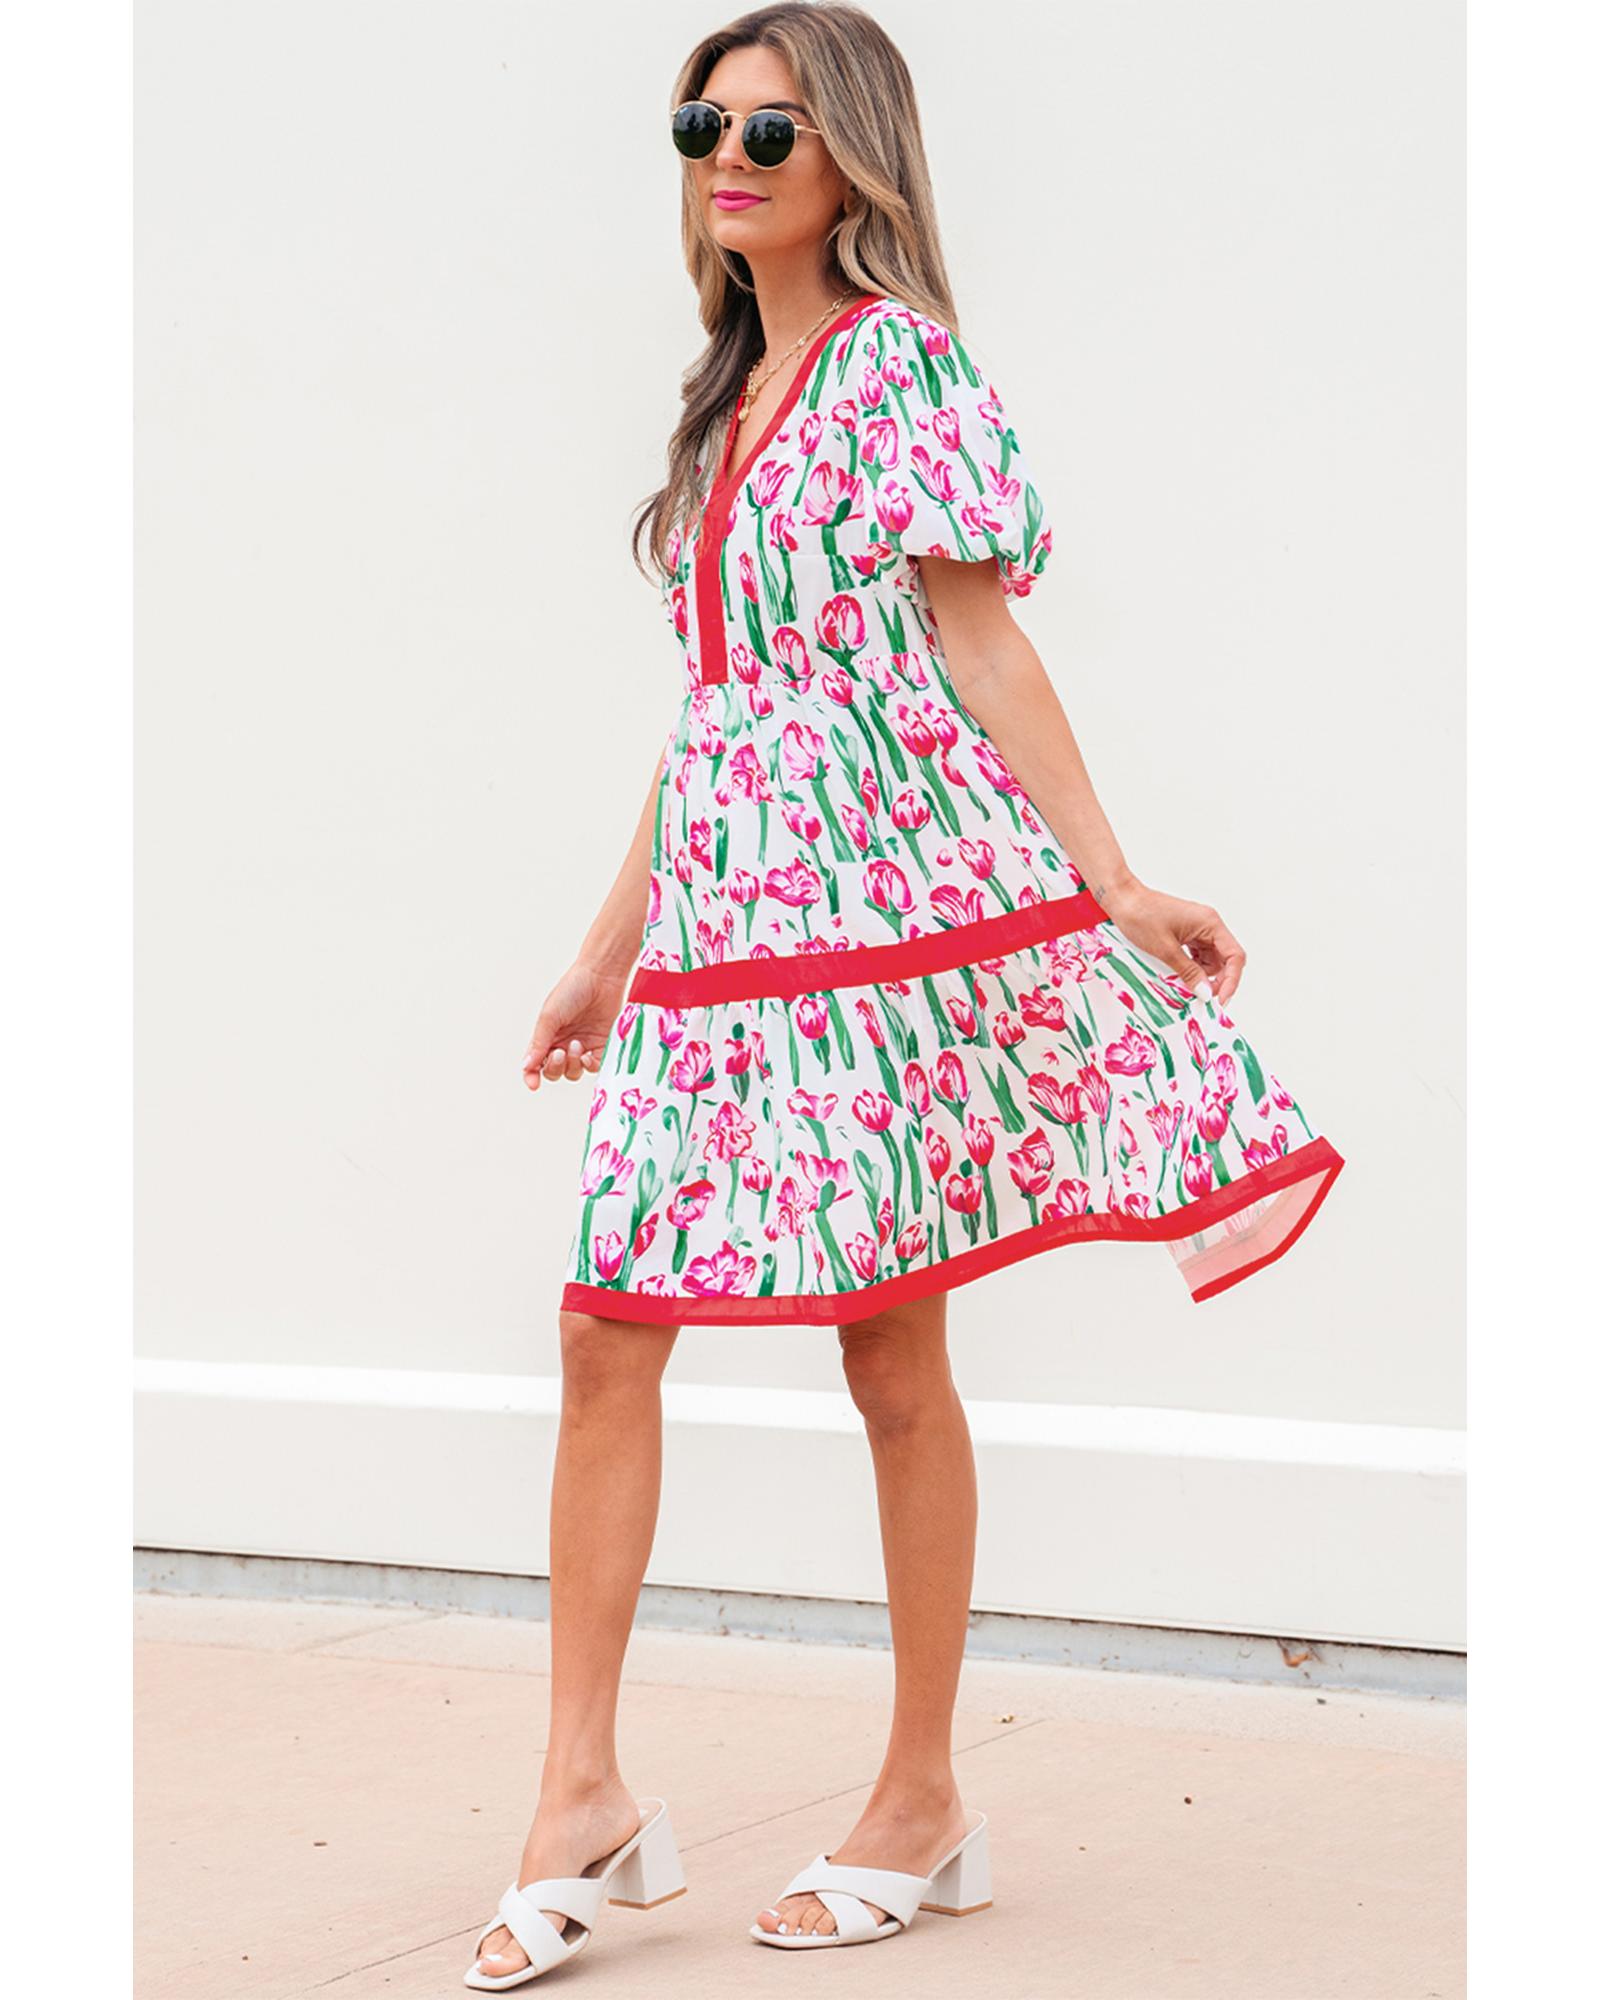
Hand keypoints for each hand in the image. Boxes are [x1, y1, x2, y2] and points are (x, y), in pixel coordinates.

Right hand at [521, 961, 628, 1091]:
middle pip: (555, 1071)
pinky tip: (587, 1054)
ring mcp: (583, 1047)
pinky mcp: (602, 1046)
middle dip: (555, 1067)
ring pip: (573, 1072)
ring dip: (572, 1064)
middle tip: (560, 1052)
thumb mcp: (550, 1016)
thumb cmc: (572, 989)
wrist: (601, 977)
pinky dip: (589, 1065)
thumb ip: (539, 1043)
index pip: (535, 1063)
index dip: (531, 1076)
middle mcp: (563, 1044)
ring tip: (576, 1045)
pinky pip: (594, 1066)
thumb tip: (527, 1065)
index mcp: (547, 1036)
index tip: (533, 1084)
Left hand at [1097, 877, 1246, 1005]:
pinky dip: (1192, 967)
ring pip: (1211, 959)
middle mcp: (1208, 925)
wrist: (1122, 900)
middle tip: (1202, 997)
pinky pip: (1198, 955)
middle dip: (1217, 980)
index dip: (1232, 980)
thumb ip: (1188, 972)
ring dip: (1202, 975)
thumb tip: (1206, 992)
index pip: (1234, 955)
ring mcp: (1198, 929)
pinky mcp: (1187, 934)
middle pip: (1225, 959)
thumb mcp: (1165, 949)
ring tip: (1185, 985)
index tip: (1221, 999)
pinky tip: (1179, 975)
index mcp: (1209, 923)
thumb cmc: (1141, 916)